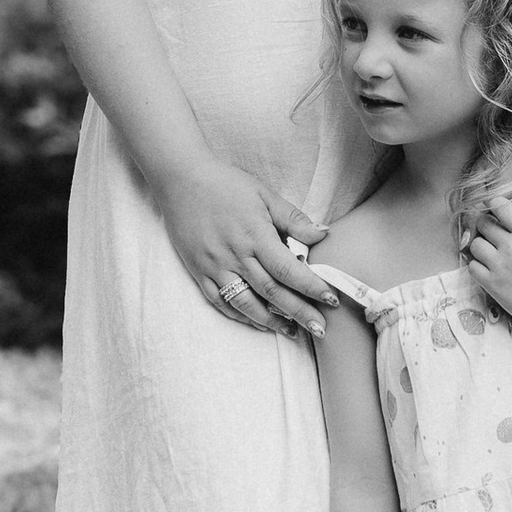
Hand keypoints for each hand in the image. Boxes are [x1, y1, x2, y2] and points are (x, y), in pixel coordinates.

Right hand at [155, 152, 334, 336]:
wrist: (181, 180)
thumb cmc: (226, 184)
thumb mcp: (264, 194)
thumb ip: (293, 219)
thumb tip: (323, 234)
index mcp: (255, 235)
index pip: (288, 269)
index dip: (311, 287)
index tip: (330, 300)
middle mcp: (236, 256)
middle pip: (272, 292)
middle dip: (299, 313)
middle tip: (320, 329)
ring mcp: (215, 266)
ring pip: (246, 303)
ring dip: (271, 321)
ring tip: (292, 332)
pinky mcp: (199, 271)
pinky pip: (220, 302)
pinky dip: (240, 315)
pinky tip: (257, 322)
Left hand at [465, 186, 511, 340]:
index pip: (499, 206)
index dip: (494, 205)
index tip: (495, 210)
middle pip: (483, 223)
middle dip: (486, 225)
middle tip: (494, 234)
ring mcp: (500, 265)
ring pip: (475, 244)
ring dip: (481, 246)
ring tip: (492, 252)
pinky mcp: (491, 283)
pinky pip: (472, 266)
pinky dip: (478, 266)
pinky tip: (490, 268)